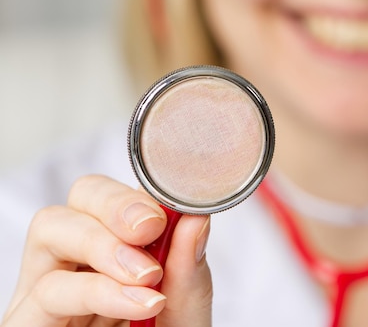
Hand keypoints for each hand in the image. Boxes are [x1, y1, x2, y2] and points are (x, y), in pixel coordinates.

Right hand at [1, 175, 212, 326]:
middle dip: (113, 206)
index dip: (133, 195)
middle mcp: (75, 267)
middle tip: (149, 228)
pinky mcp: (29, 324)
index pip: (108, 199)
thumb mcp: (185, 313)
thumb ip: (189, 270)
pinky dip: (97, 290)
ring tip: (146, 277)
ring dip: (104, 245)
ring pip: (49, 230)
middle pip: (73, 202)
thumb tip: (196, 218)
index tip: (167, 212)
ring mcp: (48, 294)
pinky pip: (48, 291)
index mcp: (112, 255)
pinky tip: (136, 301)